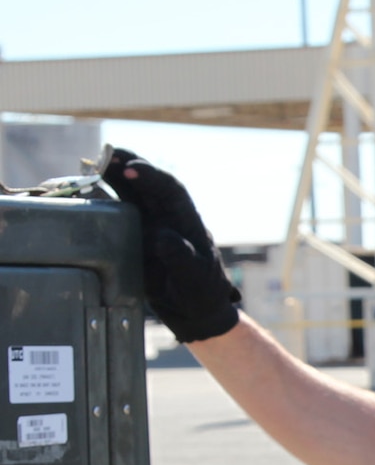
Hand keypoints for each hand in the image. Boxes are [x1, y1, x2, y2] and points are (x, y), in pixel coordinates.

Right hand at [101, 146, 240, 342]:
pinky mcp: (134, 235)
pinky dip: (101, 200)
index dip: (151, 177)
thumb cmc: (200, 292)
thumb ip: (181, 256)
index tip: (132, 169)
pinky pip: (116, 212)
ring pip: (129, 193)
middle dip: (127, 166)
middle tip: (105, 154)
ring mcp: (149, 223)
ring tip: (90, 165)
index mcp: (187, 220)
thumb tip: (162, 236)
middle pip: (147, 184)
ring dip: (111, 177)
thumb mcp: (194, 277)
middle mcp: (167, 216)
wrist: (193, 310)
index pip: (171, 190)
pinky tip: (85, 193)